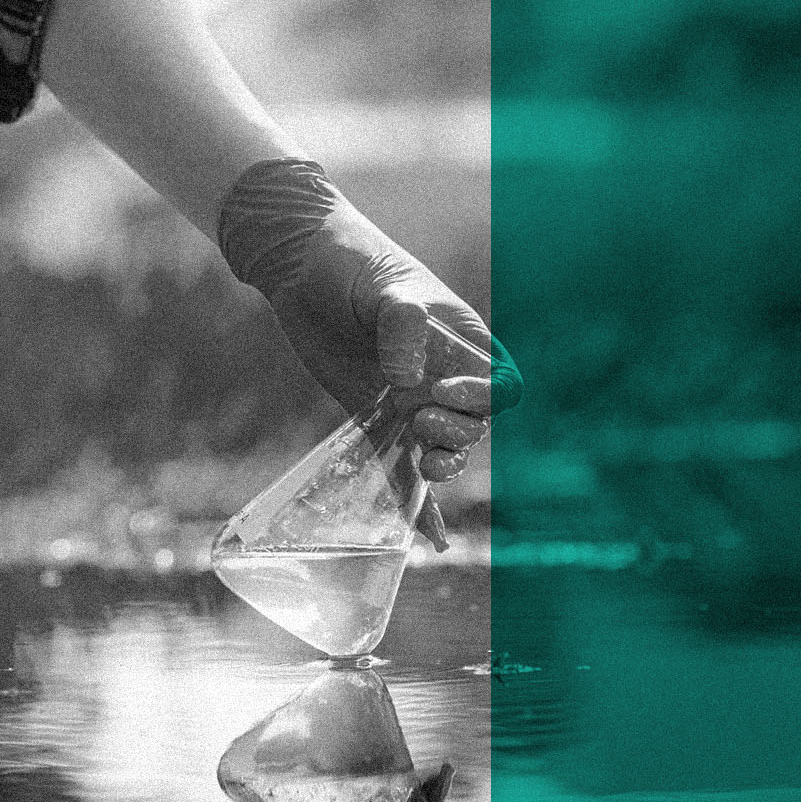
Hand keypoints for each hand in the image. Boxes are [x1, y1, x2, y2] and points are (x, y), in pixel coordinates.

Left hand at [219, 159, 522, 544]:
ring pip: (442, 449)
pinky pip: (397, 464)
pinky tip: (430, 538)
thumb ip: (402, 326)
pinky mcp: (371, 418)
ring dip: (440, 467)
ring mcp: (408, 400)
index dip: (484, 398)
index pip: (500, 385)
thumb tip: (407, 379)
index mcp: (462, 340)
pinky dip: (414, 501)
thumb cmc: (353, 263)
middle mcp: (442, 375)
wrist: (300, 266)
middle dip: (455, 433)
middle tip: (419, 419)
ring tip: (422, 464)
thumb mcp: (383, 286)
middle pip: (473, 425)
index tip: (445, 391)